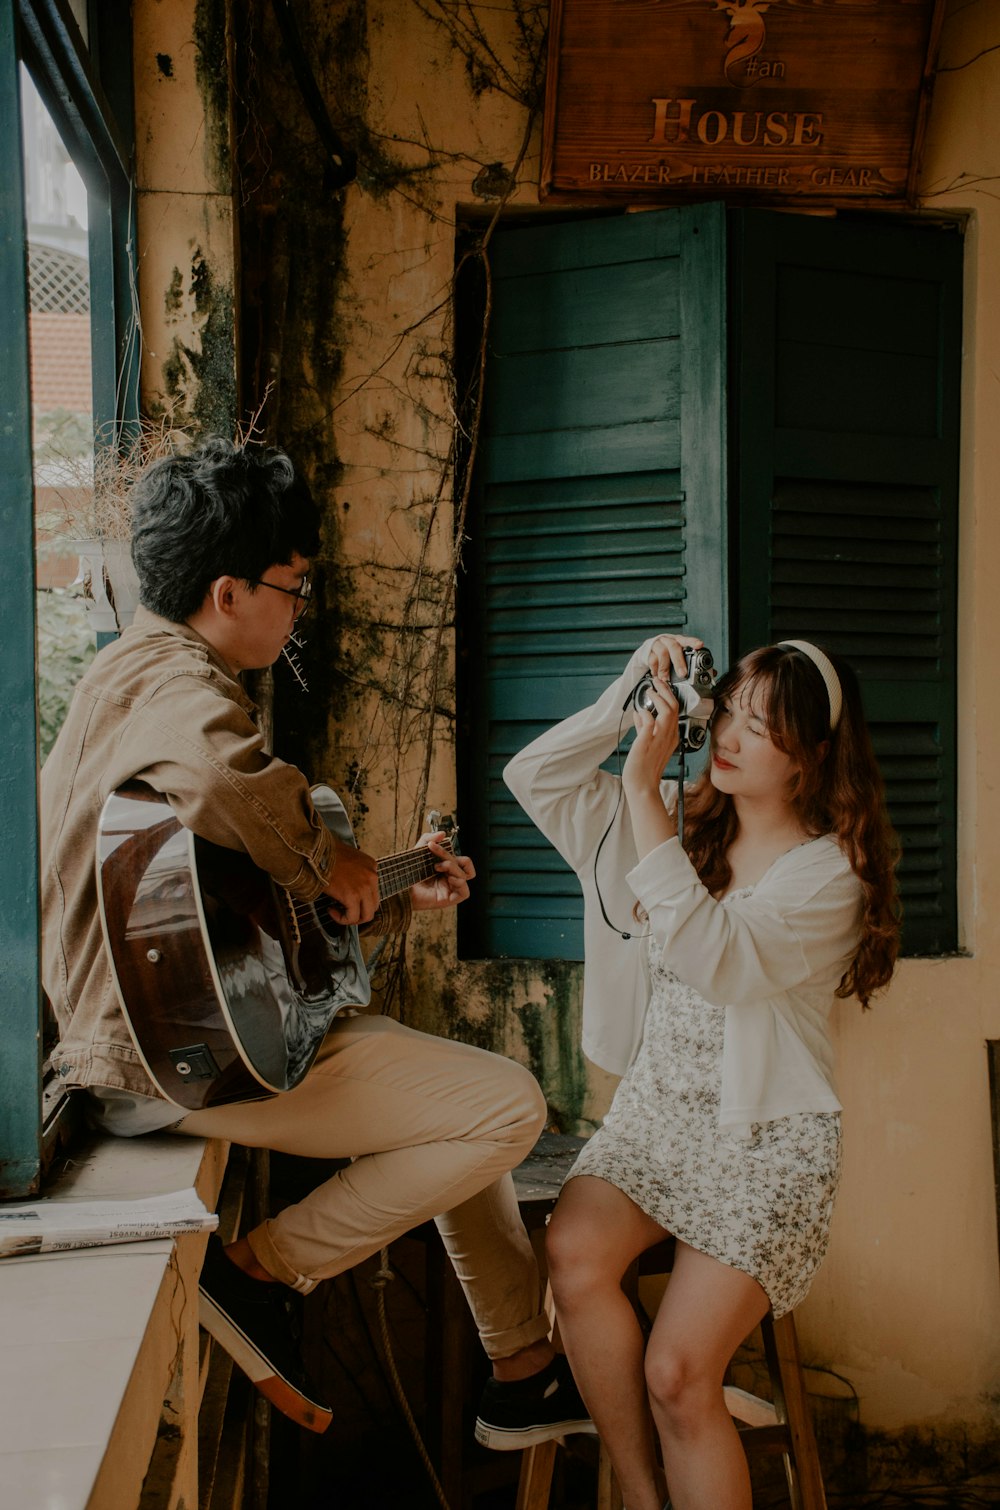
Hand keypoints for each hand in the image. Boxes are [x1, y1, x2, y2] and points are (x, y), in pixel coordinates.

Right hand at [323, 837, 378, 925]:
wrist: (315, 853)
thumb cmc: (325, 854)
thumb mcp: (348, 858)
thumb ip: (354, 871)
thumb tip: (349, 887)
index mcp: (371, 866)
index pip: (374, 891)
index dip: (361, 900)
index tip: (346, 899)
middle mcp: (372, 877)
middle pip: (373, 905)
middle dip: (360, 912)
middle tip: (345, 912)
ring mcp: (365, 887)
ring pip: (367, 915)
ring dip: (352, 919)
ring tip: (339, 913)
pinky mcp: (353, 896)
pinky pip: (351, 917)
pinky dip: (341, 919)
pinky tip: (331, 910)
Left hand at [409, 834, 475, 911]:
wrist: (399, 887)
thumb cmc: (408, 872)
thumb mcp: (418, 851)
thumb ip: (428, 838)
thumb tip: (443, 833)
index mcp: (446, 868)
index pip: (461, 859)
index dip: (449, 851)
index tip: (432, 846)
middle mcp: (450, 878)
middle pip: (464, 865)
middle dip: (449, 857)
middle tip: (434, 860)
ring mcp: (450, 889)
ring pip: (465, 876)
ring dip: (453, 868)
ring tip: (437, 868)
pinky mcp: (449, 899)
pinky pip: (465, 892)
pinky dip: (460, 883)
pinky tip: (449, 879)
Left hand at [622, 670, 681, 801]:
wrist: (641, 786)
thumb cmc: (644, 768)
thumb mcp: (646, 743)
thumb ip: (645, 727)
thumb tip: (641, 713)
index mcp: (671, 737)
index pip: (675, 712)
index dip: (668, 696)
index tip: (661, 687)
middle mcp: (668, 737)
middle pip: (674, 708)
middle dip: (665, 691)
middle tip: (657, 682)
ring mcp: (659, 740)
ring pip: (667, 712)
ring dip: (659, 698)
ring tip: (651, 691)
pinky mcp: (647, 743)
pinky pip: (650, 723)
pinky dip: (645, 715)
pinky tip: (640, 712)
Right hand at [644, 631, 703, 682]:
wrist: (649, 650)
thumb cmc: (669, 653)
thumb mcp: (680, 655)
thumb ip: (694, 663)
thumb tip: (713, 673)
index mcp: (679, 641)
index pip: (687, 640)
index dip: (693, 642)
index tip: (700, 645)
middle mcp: (669, 640)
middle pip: (674, 647)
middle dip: (678, 661)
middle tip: (682, 674)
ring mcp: (658, 644)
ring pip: (662, 653)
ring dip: (665, 668)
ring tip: (666, 678)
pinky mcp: (649, 651)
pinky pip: (652, 660)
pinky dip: (655, 669)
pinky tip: (657, 675)